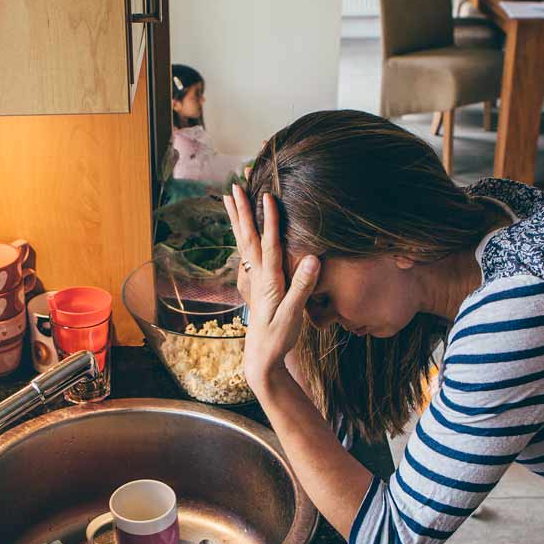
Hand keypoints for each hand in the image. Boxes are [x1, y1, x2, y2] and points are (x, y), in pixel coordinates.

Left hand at [222, 184, 319, 391]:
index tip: (267, 196)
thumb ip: (302, 286)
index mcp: (269, 280)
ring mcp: (255, 278)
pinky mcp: (256, 283)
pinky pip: (247, 252)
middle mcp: (258, 275)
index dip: (269, 220)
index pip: (268, 244)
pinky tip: (240, 228)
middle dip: (242, 211)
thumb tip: (314, 257)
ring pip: (243, 242)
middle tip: (235, 186)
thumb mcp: (293, 315)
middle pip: (247, 237)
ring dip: (237, 219)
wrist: (262, 357)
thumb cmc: (279, 337)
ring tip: (229, 198)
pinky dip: (242, 235)